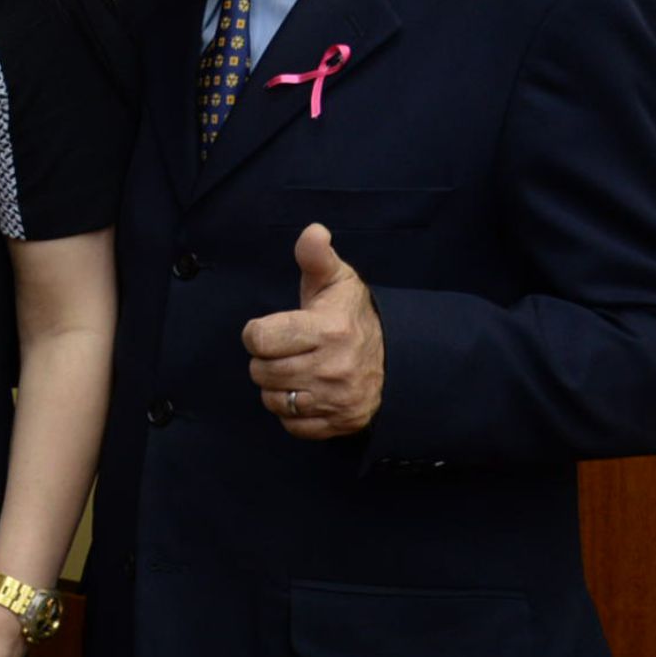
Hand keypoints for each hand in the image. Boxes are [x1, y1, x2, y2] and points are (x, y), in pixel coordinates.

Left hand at [242, 223, 383, 437]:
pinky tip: (306, 391)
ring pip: (273, 400)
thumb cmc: (351, 314)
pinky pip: (290, 425)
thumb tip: (313, 231)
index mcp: (328, 331)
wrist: (398, 355)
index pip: (257, 339)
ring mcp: (338, 400)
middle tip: (287, 350)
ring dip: (276, 386)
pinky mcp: (340, 424)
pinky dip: (291, 412)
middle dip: (266, 359)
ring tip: (296, 369)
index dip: (258, 332)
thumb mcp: (335, 280)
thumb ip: (316, 256)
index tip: (274, 328)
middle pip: (260, 371)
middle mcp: (334, 369)